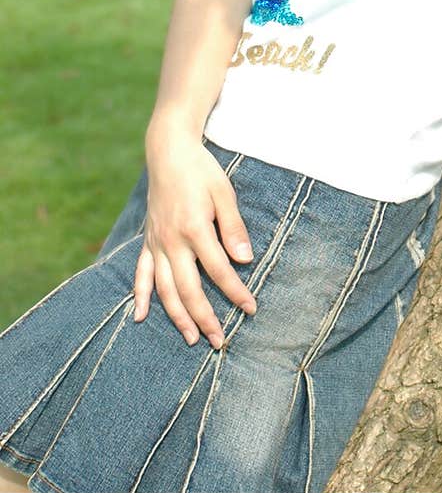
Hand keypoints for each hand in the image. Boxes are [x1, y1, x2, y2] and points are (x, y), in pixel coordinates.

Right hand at [133, 130, 256, 348]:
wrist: (168, 151)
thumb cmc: (201, 171)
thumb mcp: (224, 192)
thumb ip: (234, 228)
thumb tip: (245, 260)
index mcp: (194, 228)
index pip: (219, 270)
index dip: (236, 292)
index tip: (250, 308)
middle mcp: (172, 241)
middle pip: (189, 289)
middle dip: (205, 318)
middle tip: (220, 341)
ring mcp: (156, 243)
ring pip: (165, 289)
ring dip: (177, 316)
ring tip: (191, 339)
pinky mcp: (147, 241)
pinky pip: (141, 273)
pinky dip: (140, 296)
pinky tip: (140, 317)